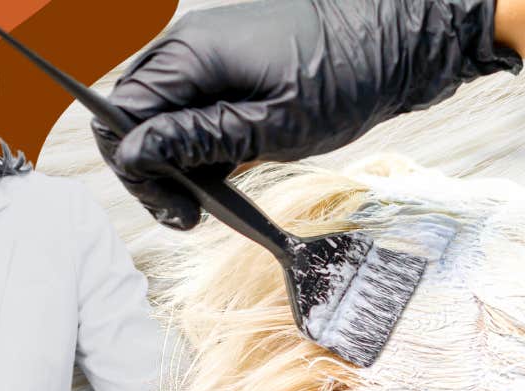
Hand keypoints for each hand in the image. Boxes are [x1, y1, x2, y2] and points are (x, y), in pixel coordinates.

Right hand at [92, 0, 520, 229]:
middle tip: (188, 217)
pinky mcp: (232, 72)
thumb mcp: (274, 125)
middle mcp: (190, 50)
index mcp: (191, 55)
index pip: (122, 114)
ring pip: (164, 119)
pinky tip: (225, 180)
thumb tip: (134, 154)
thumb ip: (199, 139)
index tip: (174, 207)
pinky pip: (195, 113)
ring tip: (206, 208)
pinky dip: (202, 149)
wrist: (401, 39)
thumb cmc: (348, 76)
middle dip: (151, 172)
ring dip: (176, 165)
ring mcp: (211, 58)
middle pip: (136, 118)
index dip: (135, 168)